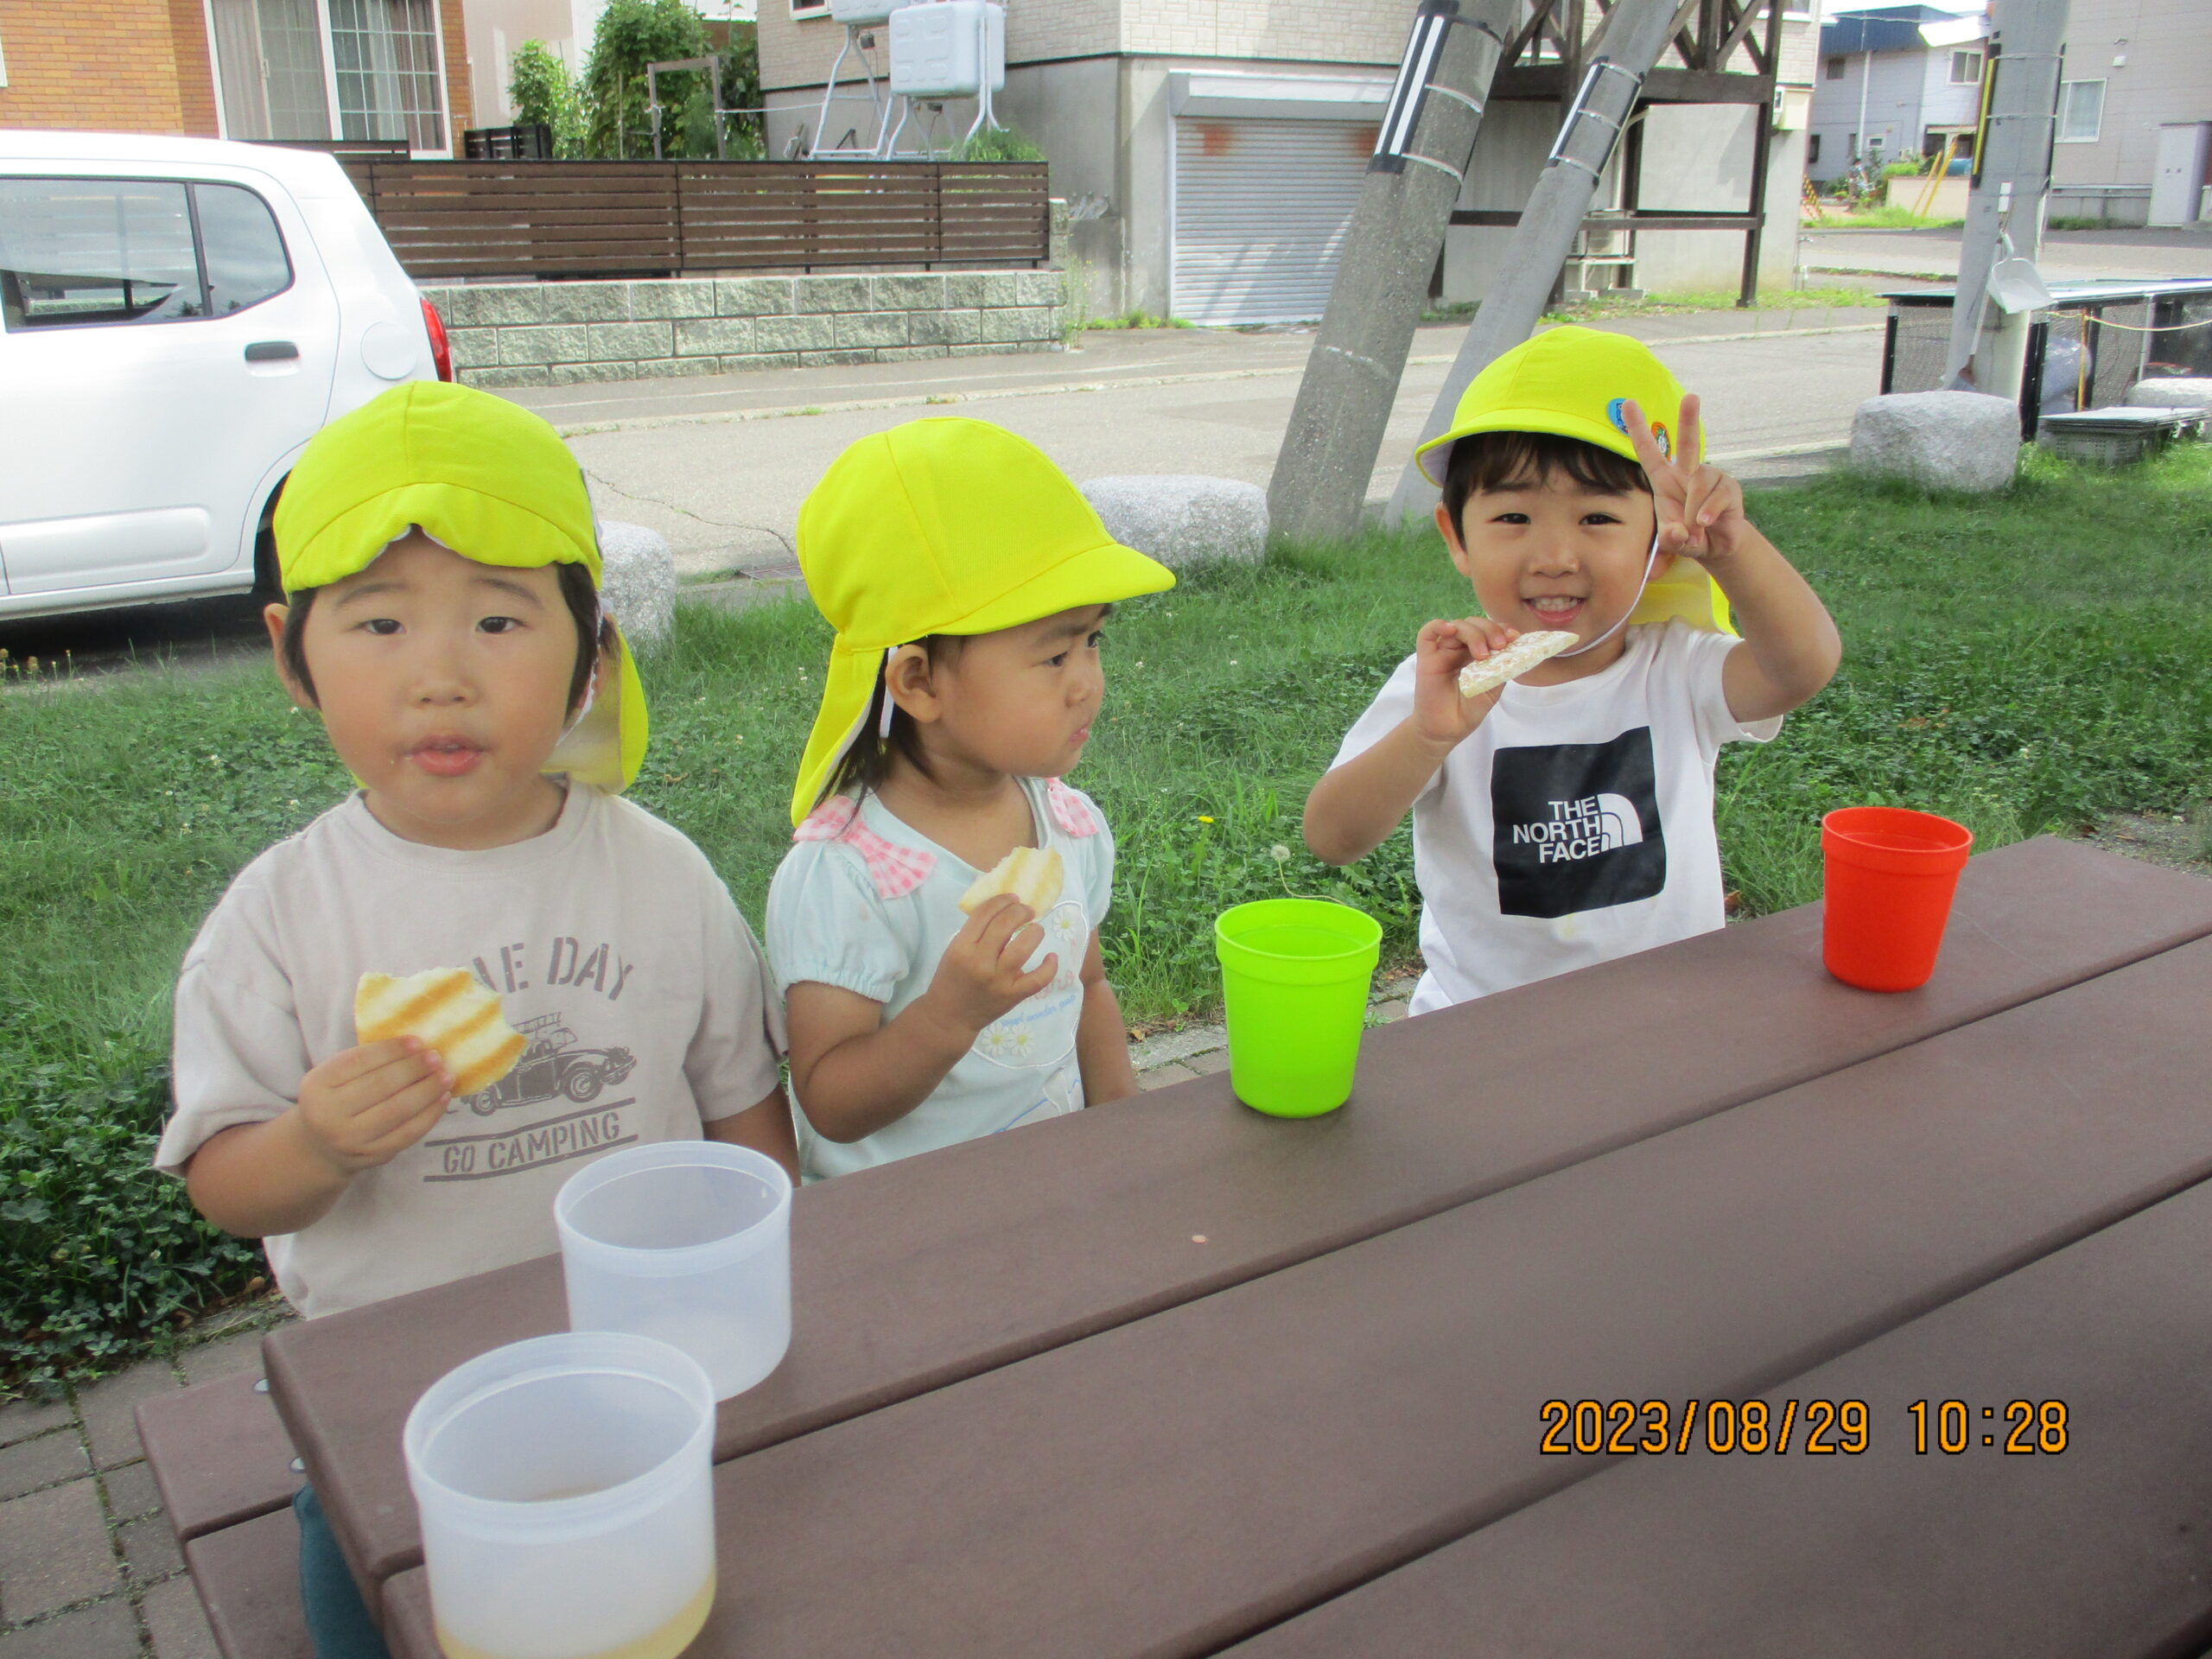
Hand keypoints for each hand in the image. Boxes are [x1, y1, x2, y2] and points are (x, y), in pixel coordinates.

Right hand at [293, 1039, 452, 1175]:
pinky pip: (408, 1133)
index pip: (358, 1061)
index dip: (391, 1050)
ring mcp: (350, 1139)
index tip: (418, 1041)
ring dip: (428, 1090)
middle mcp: (328, 1114)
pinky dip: (430, 1114)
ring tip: (446, 1076)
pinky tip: (442, 1098)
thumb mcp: (334, 1077)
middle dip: (414, 1068)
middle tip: (437, 1057)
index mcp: (316, 1085)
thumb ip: (365, 1061)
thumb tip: (416, 1045)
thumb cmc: (334, 1100)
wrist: (320, 1147)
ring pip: (398, 1110)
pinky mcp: (372, 1155)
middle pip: (380, 1085)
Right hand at [919, 894, 1056, 1040]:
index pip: (985, 914)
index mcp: (962, 947)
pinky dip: (1049, 967)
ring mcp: (998, 980)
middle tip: (1027, 911)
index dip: (1002, 900)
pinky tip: (1051, 957)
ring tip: (1036, 929)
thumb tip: (1006, 911)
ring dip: (1034, 933)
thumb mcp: (954, 950)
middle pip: (1005, 925)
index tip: (1013, 898)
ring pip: (1023, 949)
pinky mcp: (1012, 996)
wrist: (949, 1017)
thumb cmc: (950, 980)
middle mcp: (980, 962)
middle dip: (1020, 911)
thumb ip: (976, 933)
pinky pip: (1037, 980)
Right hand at [1411, 615, 1522, 747]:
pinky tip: (1450, 630)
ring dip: (1474, 634)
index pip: (1488, 630)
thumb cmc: (1468, 711)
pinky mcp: (1426, 659)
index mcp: (1476, 653)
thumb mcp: (1493, 688)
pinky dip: (1439, 625)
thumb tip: (1516, 650)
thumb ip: (1501, 668)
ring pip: (1457, 626)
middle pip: (1474, 624)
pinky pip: (1427, 633)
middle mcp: (1459, 649)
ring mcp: (1442, 652)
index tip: (1514, 638)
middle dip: (1490, 630)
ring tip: (1483, 654)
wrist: (1447, 730)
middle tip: (1500, 645)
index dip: (1501, 628)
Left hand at [1621, 392, 1746, 563]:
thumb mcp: (1672, 540)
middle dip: (1689, 419)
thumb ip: (1669, 539)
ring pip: (1698, 485)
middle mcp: (1687, 472)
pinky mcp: (1728, 488)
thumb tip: (1678, 532)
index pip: (1648, 450)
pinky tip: (1703, 523)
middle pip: (1688, 443)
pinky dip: (1706, 514)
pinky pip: (1715, 498)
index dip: (1638, 428)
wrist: (1716, 546)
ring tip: (1693, 529)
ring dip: (1692, 512)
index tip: (1627, 403)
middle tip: (1692, 397)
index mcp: (1664, 478)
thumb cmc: (1687, 535)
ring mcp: (1710, 477)